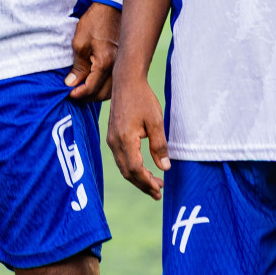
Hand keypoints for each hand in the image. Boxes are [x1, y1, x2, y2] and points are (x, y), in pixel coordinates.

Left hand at [66, 3, 119, 101]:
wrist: (111, 8)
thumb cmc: (94, 22)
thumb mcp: (79, 43)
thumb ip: (77, 67)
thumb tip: (71, 83)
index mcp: (105, 63)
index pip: (91, 88)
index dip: (78, 94)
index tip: (68, 94)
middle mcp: (116, 67)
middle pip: (102, 94)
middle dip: (87, 97)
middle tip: (74, 95)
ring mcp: (121, 65)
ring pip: (111, 90)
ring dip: (97, 94)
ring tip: (83, 92)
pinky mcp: (122, 62)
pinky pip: (115, 82)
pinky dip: (105, 87)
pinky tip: (96, 85)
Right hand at [105, 74, 169, 199]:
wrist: (126, 81)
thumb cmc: (143, 99)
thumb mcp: (156, 121)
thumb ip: (159, 146)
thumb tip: (164, 168)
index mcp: (125, 139)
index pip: (135, 169)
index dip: (147, 182)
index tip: (160, 190)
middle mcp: (114, 142)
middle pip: (127, 172)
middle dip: (142, 184)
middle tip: (158, 192)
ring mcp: (111, 139)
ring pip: (123, 167)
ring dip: (137, 178)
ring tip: (154, 184)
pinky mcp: (112, 136)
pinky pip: (121, 158)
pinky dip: (132, 168)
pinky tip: (143, 169)